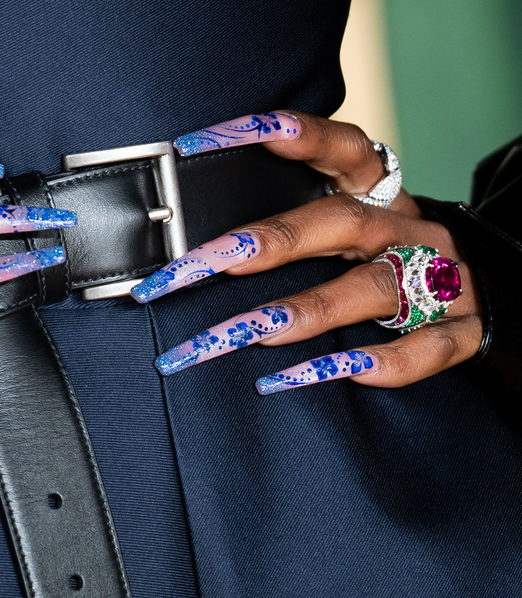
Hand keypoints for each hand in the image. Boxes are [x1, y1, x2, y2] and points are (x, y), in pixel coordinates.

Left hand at [132, 112, 481, 393]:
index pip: (339, 146)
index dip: (286, 136)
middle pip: (339, 222)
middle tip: (192, 267)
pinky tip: (313, 375)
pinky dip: (375, 364)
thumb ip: (293, 221)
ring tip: (241, 332)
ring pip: (372, 289)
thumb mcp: (348, 224)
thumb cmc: (386, 256)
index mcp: (379, 191)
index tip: (207, 142)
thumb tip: (195, 249)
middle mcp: (408, 228)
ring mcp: (441, 276)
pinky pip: (423, 349)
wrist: (492, 290)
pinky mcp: (463, 328)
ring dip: (304, 311)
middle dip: (264, 243)